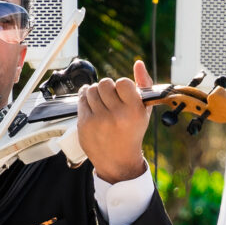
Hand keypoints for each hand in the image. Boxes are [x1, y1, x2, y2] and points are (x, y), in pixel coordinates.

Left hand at [76, 58, 151, 184]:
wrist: (118, 161)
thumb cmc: (132, 132)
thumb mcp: (144, 111)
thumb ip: (144, 85)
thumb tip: (138, 63)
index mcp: (133, 110)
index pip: (122, 82)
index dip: (121, 86)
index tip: (122, 94)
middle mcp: (116, 115)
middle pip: (104, 83)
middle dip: (107, 88)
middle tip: (110, 99)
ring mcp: (99, 120)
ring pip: (91, 90)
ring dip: (95, 93)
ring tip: (102, 104)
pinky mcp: (85, 124)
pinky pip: (81, 100)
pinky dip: (86, 100)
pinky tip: (93, 107)